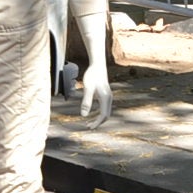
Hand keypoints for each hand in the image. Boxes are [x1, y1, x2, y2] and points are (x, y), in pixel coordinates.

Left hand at [75, 11, 111, 128]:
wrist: (97, 65)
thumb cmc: (92, 75)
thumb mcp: (87, 88)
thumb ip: (86, 102)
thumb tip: (84, 115)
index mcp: (105, 98)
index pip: (103, 115)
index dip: (97, 123)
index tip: (89, 127)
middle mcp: (109, 98)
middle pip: (106, 115)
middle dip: (98, 122)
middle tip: (88, 127)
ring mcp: (108, 96)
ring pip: (105, 112)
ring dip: (97, 118)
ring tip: (88, 122)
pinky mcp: (105, 94)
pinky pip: (103, 107)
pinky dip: (98, 112)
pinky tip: (90, 112)